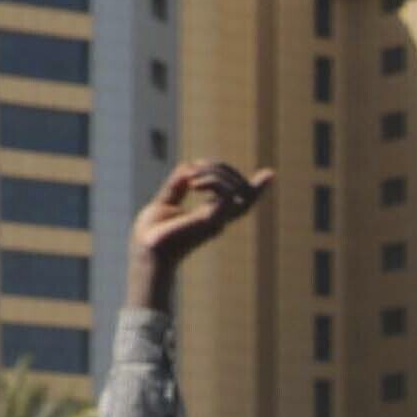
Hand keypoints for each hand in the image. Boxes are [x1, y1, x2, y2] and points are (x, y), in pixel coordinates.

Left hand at [125, 160, 272, 310]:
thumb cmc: (152, 234)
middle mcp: (219, 219)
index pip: (241, 200)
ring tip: (191, 176)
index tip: (270, 174)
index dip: (257, 188)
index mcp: (211, 216)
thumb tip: (189, 165)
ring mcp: (218, 220)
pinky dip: (214, 181)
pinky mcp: (212, 221)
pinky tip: (194, 183)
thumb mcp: (166, 202)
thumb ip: (178, 184)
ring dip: (217, 172)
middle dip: (222, 168)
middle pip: (242, 189)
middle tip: (194, 165)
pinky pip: (228, 194)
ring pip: (239, 189)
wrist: (147, 251)